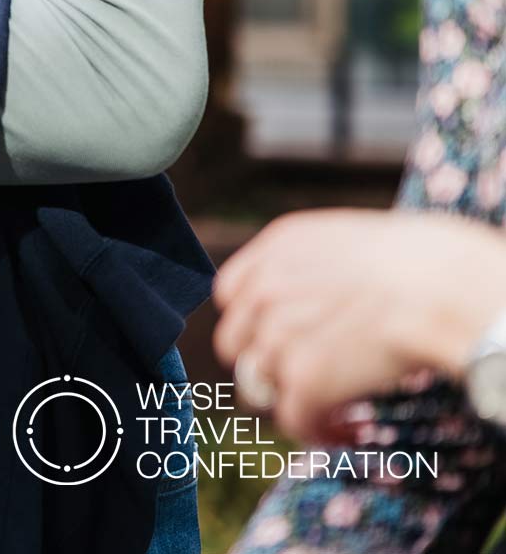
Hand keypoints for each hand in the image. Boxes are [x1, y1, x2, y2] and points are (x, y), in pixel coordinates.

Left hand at [214, 209, 505, 440]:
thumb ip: (316, 267)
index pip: (232, 295)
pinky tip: (345, 429)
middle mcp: (264, 290)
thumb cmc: (423, 264)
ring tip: (334, 405)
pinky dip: (318, 430)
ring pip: (263, 385)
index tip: (283, 339)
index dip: (255, 323)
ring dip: (295, 398)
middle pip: (237, 345)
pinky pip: (294, 419)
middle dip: (267, 364)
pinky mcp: (302, 380)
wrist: (441, 289)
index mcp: (277, 248)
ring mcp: (277, 336)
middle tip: (307, 377)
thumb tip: (321, 299)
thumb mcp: (350, 242)